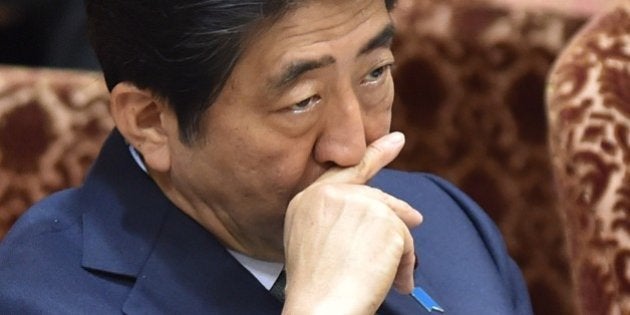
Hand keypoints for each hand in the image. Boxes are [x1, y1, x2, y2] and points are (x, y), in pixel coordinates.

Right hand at [282, 132, 422, 314]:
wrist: (321, 307)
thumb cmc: (318, 289)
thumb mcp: (316, 244)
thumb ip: (342, 220)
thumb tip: (399, 216)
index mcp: (307, 200)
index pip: (345, 170)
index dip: (374, 155)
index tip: (395, 141)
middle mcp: (330, 194)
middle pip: (376, 198)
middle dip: (398, 212)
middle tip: (417, 219)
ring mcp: (355, 201)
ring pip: (393, 221)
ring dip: (398, 252)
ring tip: (392, 277)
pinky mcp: (380, 216)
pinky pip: (405, 239)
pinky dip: (405, 264)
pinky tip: (395, 281)